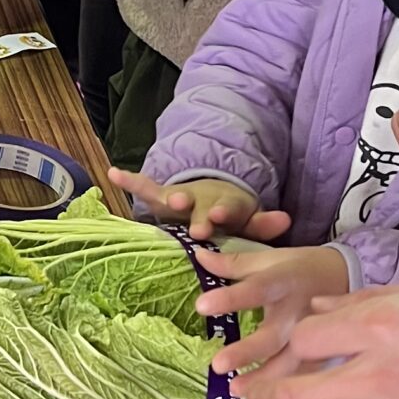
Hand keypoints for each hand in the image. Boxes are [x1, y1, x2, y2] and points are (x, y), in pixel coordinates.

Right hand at [109, 167, 290, 242]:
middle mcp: (203, 198)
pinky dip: (129, 181)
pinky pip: (144, 189)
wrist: (212, 201)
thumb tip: (285, 219)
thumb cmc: (231, 220)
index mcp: (227, 205)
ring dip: (172, 198)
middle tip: (197, 226)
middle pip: (200, 205)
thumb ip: (263, 224)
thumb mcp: (249, 223)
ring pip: (173, 197)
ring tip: (170, 200)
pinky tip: (113, 173)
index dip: (223, 211)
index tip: (218, 216)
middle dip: (198, 213)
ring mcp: (180, 197)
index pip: (229, 208)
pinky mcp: (160, 198)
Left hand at [193, 243, 351, 376]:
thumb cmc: (301, 268)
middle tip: (217, 365)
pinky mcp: (324, 354)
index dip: (231, 297)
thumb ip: (233, 263)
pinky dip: (289, 392)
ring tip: (237, 391)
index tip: (201, 306)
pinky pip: (305, 377)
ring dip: (264, 379)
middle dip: (247, 351)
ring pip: (290, 363)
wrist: (349, 277)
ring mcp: (313, 337)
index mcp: (284, 282)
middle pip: (273, 335)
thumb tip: (198, 255)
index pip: (256, 289)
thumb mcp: (270, 259)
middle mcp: (298, 311)